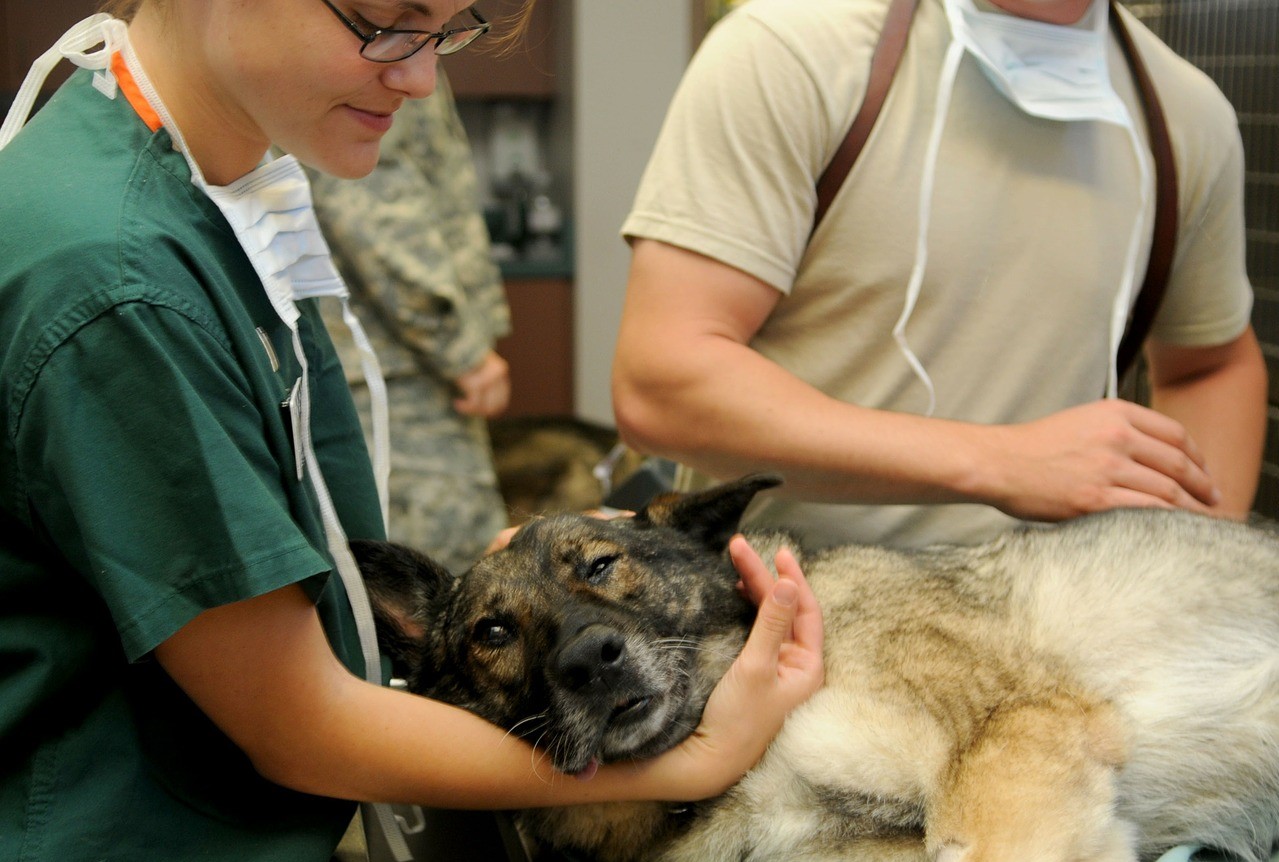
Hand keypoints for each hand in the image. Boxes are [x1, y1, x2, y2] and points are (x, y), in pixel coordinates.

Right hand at [452, 351, 509, 417]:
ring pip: (484, 407)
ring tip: (458, 404)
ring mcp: (489, 378)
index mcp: (501, 370)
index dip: (488, 410)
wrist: (449, 339)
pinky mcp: (477, 383)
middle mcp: (499, 374)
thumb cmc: (460, 353)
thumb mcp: (477, 365)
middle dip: (479, 412)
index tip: (473, 408)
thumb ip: (483, 380)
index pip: (501, 401)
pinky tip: (456, 402)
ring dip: (470, 410)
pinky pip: (473, 404)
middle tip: (464, 407)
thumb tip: (485, 406)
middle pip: (494, 406)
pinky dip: (464, 407)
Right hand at [660, 536, 823, 799]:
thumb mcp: (755, 667)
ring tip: (737, 563)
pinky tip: (736, 594)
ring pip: (770, 619)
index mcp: (808, 668)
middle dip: (764, 577)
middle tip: (740, 547)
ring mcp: (775, 671)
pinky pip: (757, 632)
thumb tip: (787, 584)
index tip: (777, 551)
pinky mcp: (754, 675)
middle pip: (785, 610)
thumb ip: (771, 623)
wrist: (707, 761)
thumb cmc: (736, 721)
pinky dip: (747, 610)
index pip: (806, 611)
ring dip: (756, 591)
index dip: (793, 579)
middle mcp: (795, 667)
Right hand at [979, 400, 1220, 520]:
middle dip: (1203, 485)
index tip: (1204, 472)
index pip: (1175, 434)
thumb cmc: (1034, 447)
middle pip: (1178, 463)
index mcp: (1115, 413)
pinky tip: (1176, 529)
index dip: (1198, 456)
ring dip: (1192, 508)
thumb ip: (1117, 430)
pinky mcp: (1096, 499)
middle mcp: (1116, 436)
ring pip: (1168, 490)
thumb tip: (1152, 454)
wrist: (998, 462)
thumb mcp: (1081, 420)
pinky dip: (1169, 522)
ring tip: (1202, 520)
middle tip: (1214, 499)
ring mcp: (1108, 468)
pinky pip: (1148, 511)